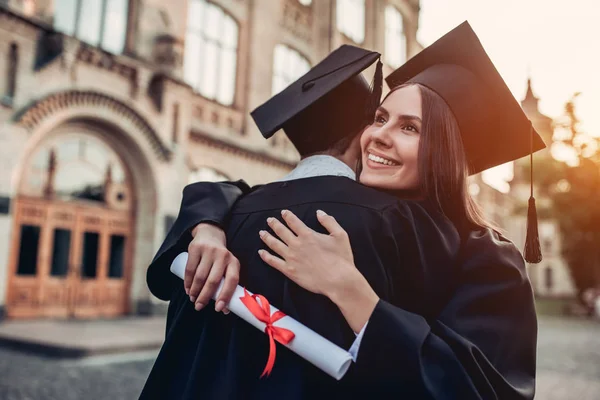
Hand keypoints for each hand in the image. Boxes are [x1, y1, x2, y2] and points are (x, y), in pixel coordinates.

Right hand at [185, 223, 238, 313]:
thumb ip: (226, 285)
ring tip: (193, 298)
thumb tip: (225, 310)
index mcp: (234, 262)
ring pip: (200, 276)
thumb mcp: (227, 268)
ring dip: (195, 291)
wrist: (210, 235)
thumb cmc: (220, 259)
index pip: (232, 281)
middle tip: (199, 307)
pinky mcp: (195, 248)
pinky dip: (187, 282)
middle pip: (213, 280)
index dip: (225, 295)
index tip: (218, 309)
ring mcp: (209, 251)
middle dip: (205, 296)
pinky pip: (190, 269)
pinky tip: (187, 289)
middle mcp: (223, 256)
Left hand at [258, 210, 377, 331]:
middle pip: (281, 231)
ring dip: (267, 237)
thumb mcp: (340, 235)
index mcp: (308, 235)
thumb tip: (320, 212)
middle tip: (269, 220)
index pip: (294, 222)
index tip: (283, 213)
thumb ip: (329, 222)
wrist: (338, 280)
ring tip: (262, 233)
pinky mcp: (289, 270)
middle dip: (274, 224)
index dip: (287, 216)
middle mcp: (297, 244)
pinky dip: (266, 256)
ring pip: (274, 245)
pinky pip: (273, 262)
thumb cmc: (341, 259)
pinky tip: (261, 252)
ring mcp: (291, 258)